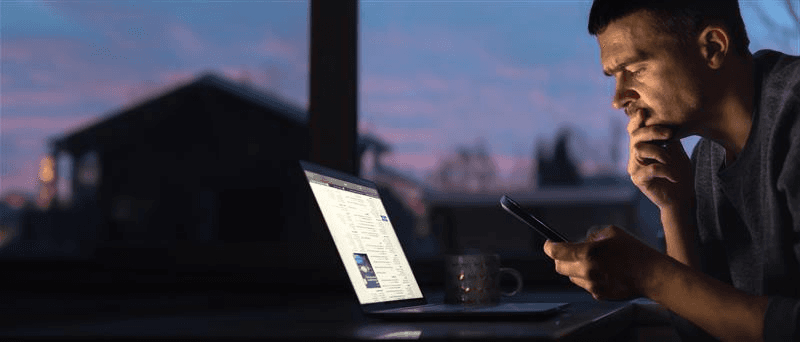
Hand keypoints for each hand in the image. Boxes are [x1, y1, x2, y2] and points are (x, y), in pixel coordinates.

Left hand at [543, 225, 664, 300]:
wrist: (651, 275)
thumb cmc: (634, 251)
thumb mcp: (611, 232)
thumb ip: (591, 236)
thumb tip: (580, 242)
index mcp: (587, 253)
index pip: (556, 252)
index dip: (549, 246)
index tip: (549, 244)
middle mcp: (586, 271)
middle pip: (559, 267)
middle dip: (560, 259)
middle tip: (567, 253)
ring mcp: (592, 285)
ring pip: (571, 277)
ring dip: (574, 269)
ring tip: (592, 262)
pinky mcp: (599, 295)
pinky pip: (585, 285)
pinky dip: (587, 279)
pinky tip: (602, 272)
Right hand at [627, 115, 693, 211]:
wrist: (681, 198)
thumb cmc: (679, 173)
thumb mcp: (676, 150)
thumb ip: (668, 136)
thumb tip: (669, 116)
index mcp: (642, 147)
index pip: (634, 130)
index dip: (636, 120)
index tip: (645, 112)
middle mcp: (635, 156)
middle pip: (635, 136)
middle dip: (652, 131)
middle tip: (669, 134)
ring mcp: (634, 168)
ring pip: (639, 149)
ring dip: (659, 152)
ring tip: (671, 160)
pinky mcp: (638, 180)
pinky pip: (650, 169)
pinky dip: (665, 170)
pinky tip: (674, 177)